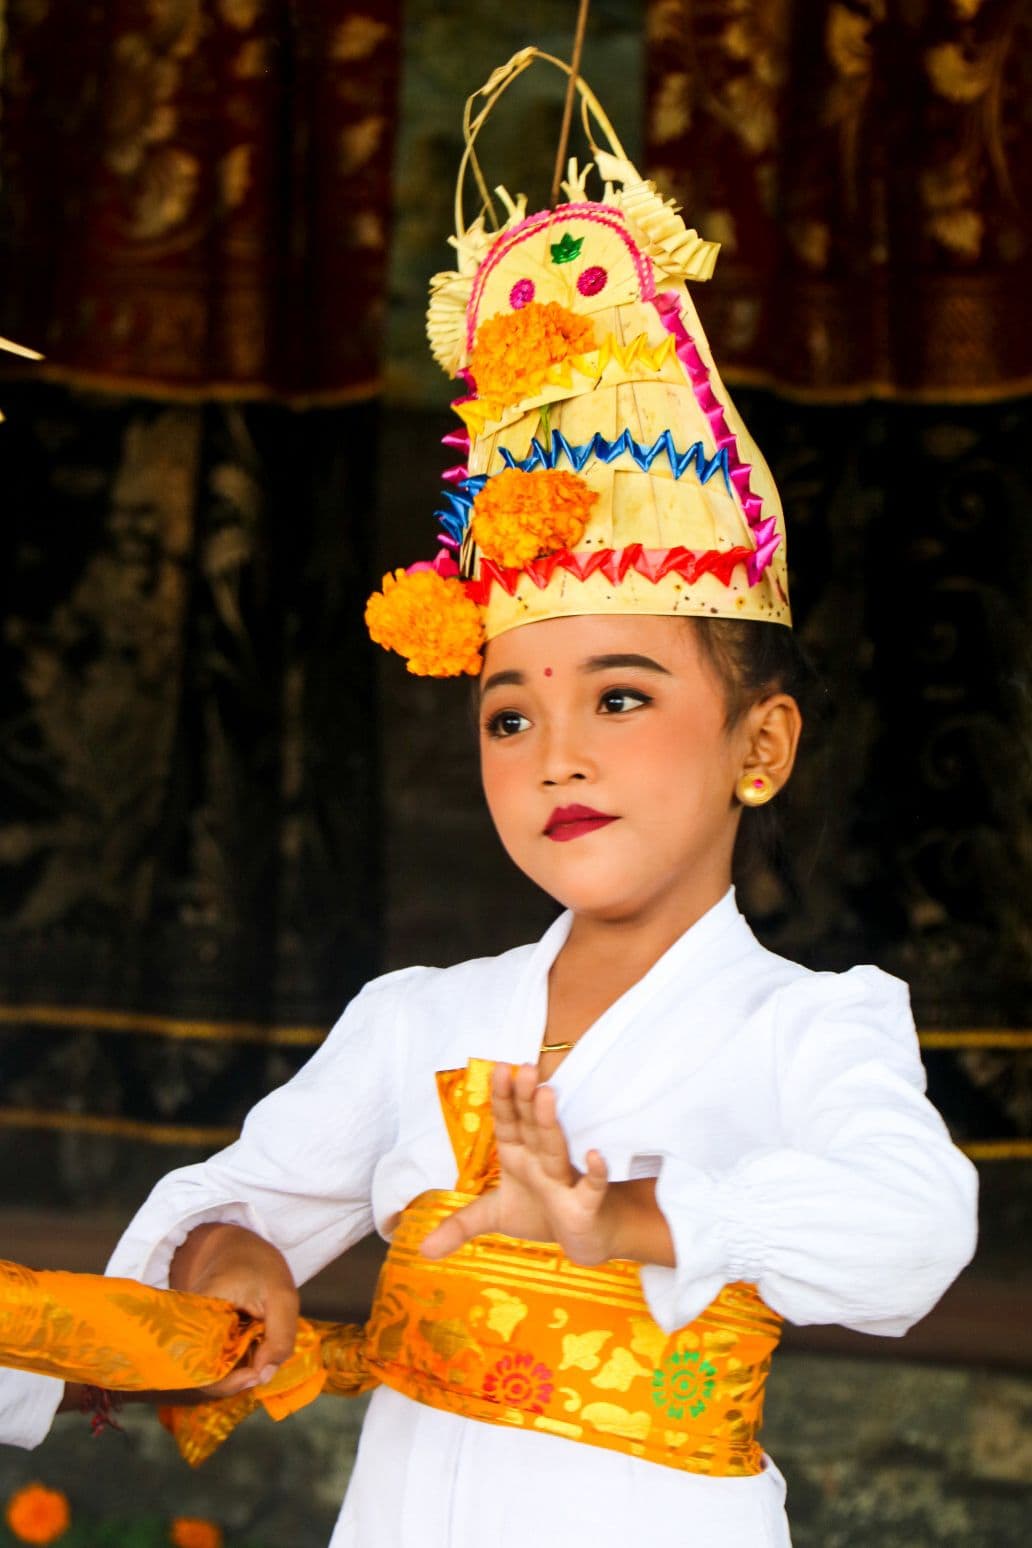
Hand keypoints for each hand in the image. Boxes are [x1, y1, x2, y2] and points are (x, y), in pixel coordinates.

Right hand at [169, 1223, 298, 1397]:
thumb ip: (279, 1337)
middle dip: (235, 1380)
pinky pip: (210, 1363)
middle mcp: (185, 1331)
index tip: (257, 1373)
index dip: (228, 1382)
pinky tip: (249, 1351)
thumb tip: (263, 1376)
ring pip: (207, 1373)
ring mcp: (188, 1336)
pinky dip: (231, 1364)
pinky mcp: (195, 1339)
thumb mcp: (282, 1295)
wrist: (234, 1246)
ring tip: (257, 1355)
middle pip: (202, 1377)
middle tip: (262, 1365)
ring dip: (234, 1373)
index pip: (201, 1369)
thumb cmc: (258, 1266)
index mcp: (198, 1316)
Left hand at [420, 1063, 616, 1265]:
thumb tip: (423, 1249)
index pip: (507, 1122)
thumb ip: (460, 1226)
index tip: (498, 1068)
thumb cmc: (541, 1213)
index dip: (502, 1098)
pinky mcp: (586, 1205)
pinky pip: (592, 1187)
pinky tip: (593, 1156)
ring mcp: (564, 1180)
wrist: (585, 1236)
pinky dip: (595, 1173)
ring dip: (550, 1122)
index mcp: (518, 1155)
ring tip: (547, 1094)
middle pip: (531, 1126)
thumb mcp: (495, 1216)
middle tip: (524, 1068)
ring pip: (556, 1148)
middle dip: (525, 1099)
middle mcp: (540, 1160)